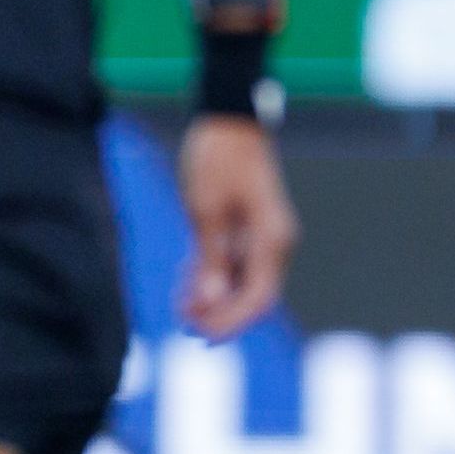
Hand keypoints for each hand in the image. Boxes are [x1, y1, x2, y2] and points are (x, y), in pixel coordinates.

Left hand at [175, 113, 296, 337]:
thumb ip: (212, 260)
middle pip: (253, 296)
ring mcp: (265, 236)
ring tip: (179, 305)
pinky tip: (186, 283)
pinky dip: (215, 278)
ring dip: (214, 298)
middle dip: (220, 314)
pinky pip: (237, 264)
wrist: (229, 119)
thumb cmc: (218, 160)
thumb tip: (213, 302)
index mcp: (272, 239)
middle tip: (182, 323)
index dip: (230, 322)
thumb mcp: (206, 211)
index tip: (200, 334)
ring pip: (243, 283)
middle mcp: (275, 242)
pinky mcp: (251, 229)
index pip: (258, 298)